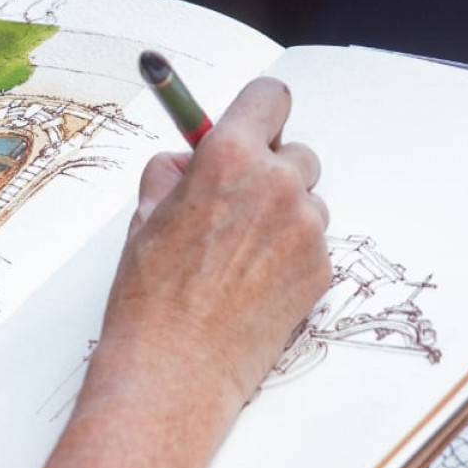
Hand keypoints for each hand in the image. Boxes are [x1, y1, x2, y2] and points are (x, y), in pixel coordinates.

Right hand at [104, 78, 330, 426]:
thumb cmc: (151, 298)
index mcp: (227, 158)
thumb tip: (187, 160)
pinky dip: (289, 257)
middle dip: (270, 172)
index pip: (269, 98)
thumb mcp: (145, 218)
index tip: (251, 123)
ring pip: (307, 202)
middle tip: (235, 205)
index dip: (258, 111)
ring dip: (282, 217)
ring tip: (238, 257)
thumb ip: (172, 174)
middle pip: (296, 153)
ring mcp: (306, 229)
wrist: (175, 369)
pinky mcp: (322, 269)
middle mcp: (276, 185)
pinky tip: (252, 285)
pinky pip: (312, 246)